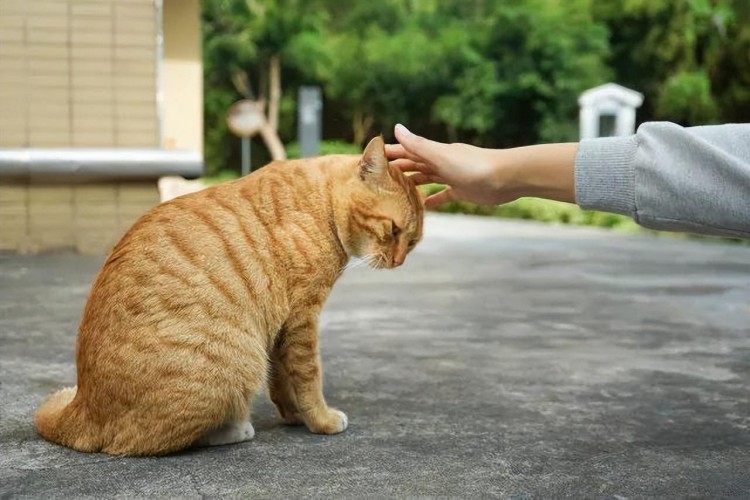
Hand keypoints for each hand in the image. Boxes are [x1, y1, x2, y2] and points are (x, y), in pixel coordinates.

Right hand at [385, 124, 576, 207]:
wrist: (506, 178)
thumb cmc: (473, 166)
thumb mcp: (441, 156)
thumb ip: (418, 145)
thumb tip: (395, 127)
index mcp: (434, 152)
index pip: (405, 150)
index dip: (388, 152)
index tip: (370, 157)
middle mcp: (441, 162)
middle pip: (413, 164)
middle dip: (396, 169)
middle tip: (376, 178)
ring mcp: (451, 176)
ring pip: (426, 179)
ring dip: (410, 183)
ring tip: (393, 192)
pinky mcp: (461, 191)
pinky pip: (442, 195)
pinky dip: (431, 199)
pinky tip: (423, 207)